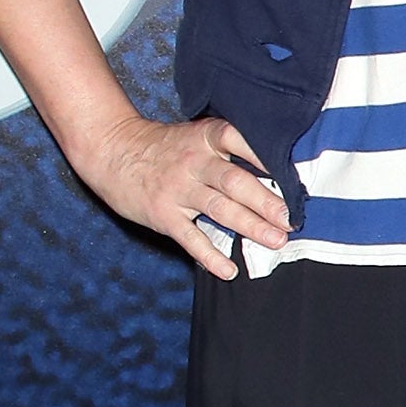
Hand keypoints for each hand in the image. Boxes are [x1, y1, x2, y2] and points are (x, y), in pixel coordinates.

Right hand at [70, 111, 290, 278]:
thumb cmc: (165, 146)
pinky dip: (210, 256)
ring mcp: (177, 189)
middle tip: (290, 220)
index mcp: (206, 138)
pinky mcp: (163, 214)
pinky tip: (229, 270)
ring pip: (219, 209)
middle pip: (235, 181)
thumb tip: (276, 171)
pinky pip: (190, 238)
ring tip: (276, 241)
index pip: (240, 141)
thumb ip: (228, 149)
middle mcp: (193, 162)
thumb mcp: (195, 135)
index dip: (266, 156)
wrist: (112, 149)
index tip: (293, 175)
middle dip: (265, 202)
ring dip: (250, 226)